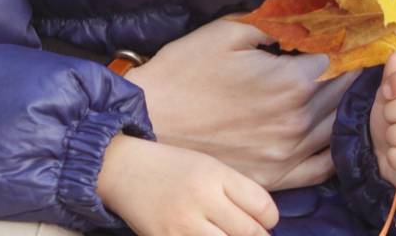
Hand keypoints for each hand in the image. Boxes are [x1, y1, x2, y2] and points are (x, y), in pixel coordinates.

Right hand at [97, 135, 276, 235]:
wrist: (125, 170)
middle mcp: (201, 200)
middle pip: (246, 232)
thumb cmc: (173, 168)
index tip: (268, 222)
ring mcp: (181, 225)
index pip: (259, 204)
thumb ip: (234, 189)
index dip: (270, 219)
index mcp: (216, 175)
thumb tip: (261, 218)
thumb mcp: (209, 166)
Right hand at [126, 19, 353, 188]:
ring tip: (349, 89)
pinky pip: (320, 168)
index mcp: (290, 83)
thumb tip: (308, 9)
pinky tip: (335, 132)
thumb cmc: (187, 70)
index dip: (342, 43)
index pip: (337, 58)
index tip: (349, 33)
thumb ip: (275, 21)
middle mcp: (295, 121)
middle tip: (358, 58)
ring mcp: (285, 154)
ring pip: (336, 127)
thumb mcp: (230, 31)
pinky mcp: (273, 178)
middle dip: (350, 72)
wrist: (148, 122)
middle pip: (341, 92)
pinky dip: (334, 148)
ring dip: (346, 107)